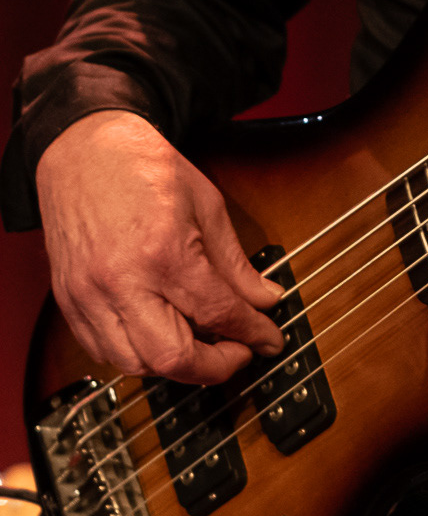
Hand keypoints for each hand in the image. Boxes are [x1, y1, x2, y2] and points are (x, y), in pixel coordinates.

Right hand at [35, 112, 284, 384]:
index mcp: (162, 252)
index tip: (269, 340)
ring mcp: (88, 296)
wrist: (83, 149)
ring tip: (202, 345)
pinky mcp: (69, 301)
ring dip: (175, 366)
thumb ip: (235, 262)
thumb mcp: (206, 205)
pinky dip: (136, 356)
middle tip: (238, 353)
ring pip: (135, 364)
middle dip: (215, 367)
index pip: (217, 313)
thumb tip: (264, 300)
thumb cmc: (143, 168)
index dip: (252, 333)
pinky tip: (160, 337)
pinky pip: (102, 352)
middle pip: (173, 357)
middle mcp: (121, 282)